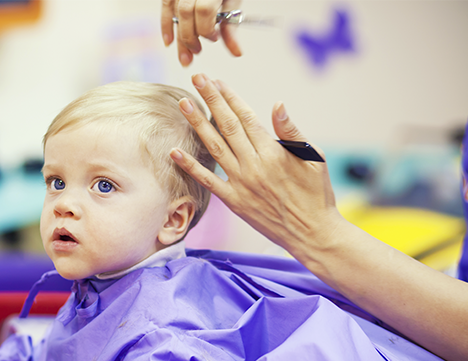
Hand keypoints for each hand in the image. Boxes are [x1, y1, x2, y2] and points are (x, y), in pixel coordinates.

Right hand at [161, 0, 242, 66]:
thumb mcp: (233, 0)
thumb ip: (231, 26)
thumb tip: (236, 51)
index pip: (203, 10)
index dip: (207, 28)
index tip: (213, 37)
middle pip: (185, 13)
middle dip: (190, 37)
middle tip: (197, 51)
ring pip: (174, 11)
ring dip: (178, 35)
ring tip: (184, 54)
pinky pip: (165, 4)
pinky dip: (165, 23)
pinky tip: (168, 41)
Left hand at [170, 74, 343, 260]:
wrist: (313, 234)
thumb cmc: (317, 194)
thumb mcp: (313, 159)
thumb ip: (292, 132)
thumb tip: (277, 105)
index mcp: (273, 152)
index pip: (246, 118)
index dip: (230, 97)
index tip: (217, 82)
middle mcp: (254, 165)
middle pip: (227, 126)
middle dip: (210, 100)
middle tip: (197, 79)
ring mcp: (241, 184)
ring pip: (214, 148)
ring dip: (197, 124)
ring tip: (183, 104)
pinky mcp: (234, 202)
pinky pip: (208, 181)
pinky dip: (191, 166)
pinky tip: (176, 151)